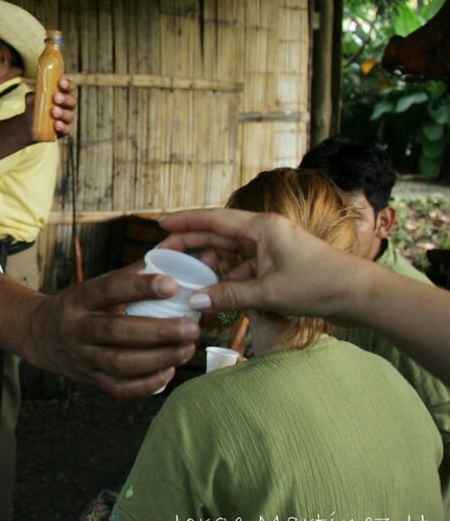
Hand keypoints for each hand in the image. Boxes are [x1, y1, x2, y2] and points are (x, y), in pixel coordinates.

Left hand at [25, 77, 76, 138]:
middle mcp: (68, 106)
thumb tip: (31, 98)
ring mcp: (67, 119)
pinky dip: (62, 127)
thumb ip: (31, 97)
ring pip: (69, 115)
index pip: (69, 87)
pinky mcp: (64, 131)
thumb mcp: (32, 101)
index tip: (60, 82)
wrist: (31, 125)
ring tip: (53, 111)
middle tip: (56, 97)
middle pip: (71, 101)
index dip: (67, 84)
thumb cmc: (36, 107)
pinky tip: (56, 124)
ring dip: (62, 113)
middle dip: (64, 99)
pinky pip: (66, 129)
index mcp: (64, 94)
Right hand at [29, 266, 198, 399]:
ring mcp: (82, 357)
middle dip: (159, 332)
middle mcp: (77, 328)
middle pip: (117, 331)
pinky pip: (119, 388)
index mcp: (80, 298)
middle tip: (192, 328)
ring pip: (121, 363)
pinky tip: (169, 371)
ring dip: (159, 358)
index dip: (141, 287)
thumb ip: (129, 275)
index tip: (172, 285)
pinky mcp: (91, 381)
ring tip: (187, 349)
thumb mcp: (94, 286)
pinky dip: (146, 384)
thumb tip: (171, 256)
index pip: (110, 290)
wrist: (41, 336)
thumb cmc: (81, 306)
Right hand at [156, 207, 364, 320]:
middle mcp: (263, 232)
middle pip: (217, 233)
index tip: (160, 224)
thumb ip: (228, 295)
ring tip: (183, 276)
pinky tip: (213, 290)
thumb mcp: (268, 292)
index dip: (184, 221)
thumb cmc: (320, 285)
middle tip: (163, 255)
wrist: (360, 295)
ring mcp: (270, 248)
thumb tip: (193, 301)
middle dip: (190, 244)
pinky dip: (227, 277)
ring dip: (208, 263)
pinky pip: (243, 267)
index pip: (213, 219)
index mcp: (260, 227)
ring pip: (229, 252)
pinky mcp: (277, 264)